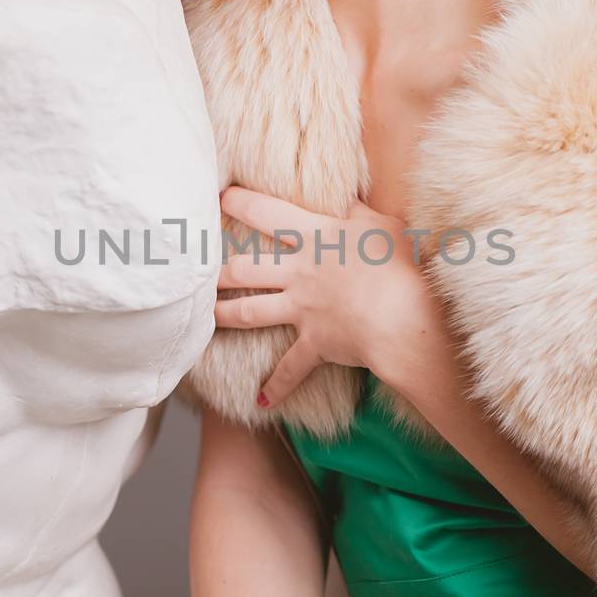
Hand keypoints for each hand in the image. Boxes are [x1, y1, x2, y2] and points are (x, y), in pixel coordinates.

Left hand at [215, 185, 422, 407]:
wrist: (401, 317)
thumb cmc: (399, 265)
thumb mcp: (382, 225)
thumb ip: (358, 212)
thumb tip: (345, 200)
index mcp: (315, 237)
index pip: (267, 213)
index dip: (240, 202)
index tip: (219, 196)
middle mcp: (299, 273)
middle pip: (245, 268)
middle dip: (217, 267)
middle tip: (195, 266)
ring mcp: (302, 310)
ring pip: (250, 312)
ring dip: (224, 314)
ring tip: (204, 315)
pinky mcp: (314, 343)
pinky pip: (290, 369)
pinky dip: (276, 387)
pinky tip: (260, 400)